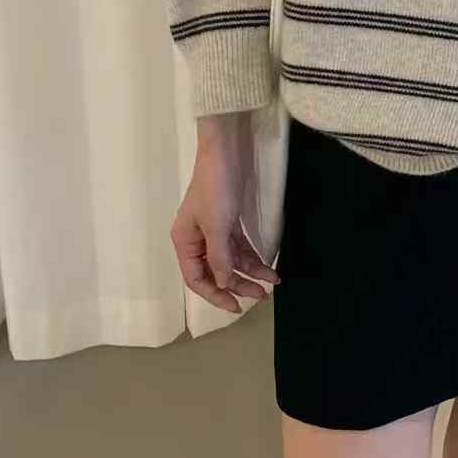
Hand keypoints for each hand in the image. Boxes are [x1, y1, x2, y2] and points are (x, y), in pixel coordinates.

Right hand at [170, 112, 279, 313]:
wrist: (226, 150)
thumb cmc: (216, 187)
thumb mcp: (217, 226)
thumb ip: (219, 258)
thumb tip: (221, 284)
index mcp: (184, 241)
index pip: (196, 278)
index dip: (215, 295)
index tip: (236, 307)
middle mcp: (196, 239)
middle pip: (216, 271)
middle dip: (238, 285)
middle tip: (262, 297)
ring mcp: (214, 230)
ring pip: (231, 260)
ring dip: (250, 272)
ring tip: (273, 283)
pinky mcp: (229, 220)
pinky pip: (240, 247)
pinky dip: (253, 257)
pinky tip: (269, 267)